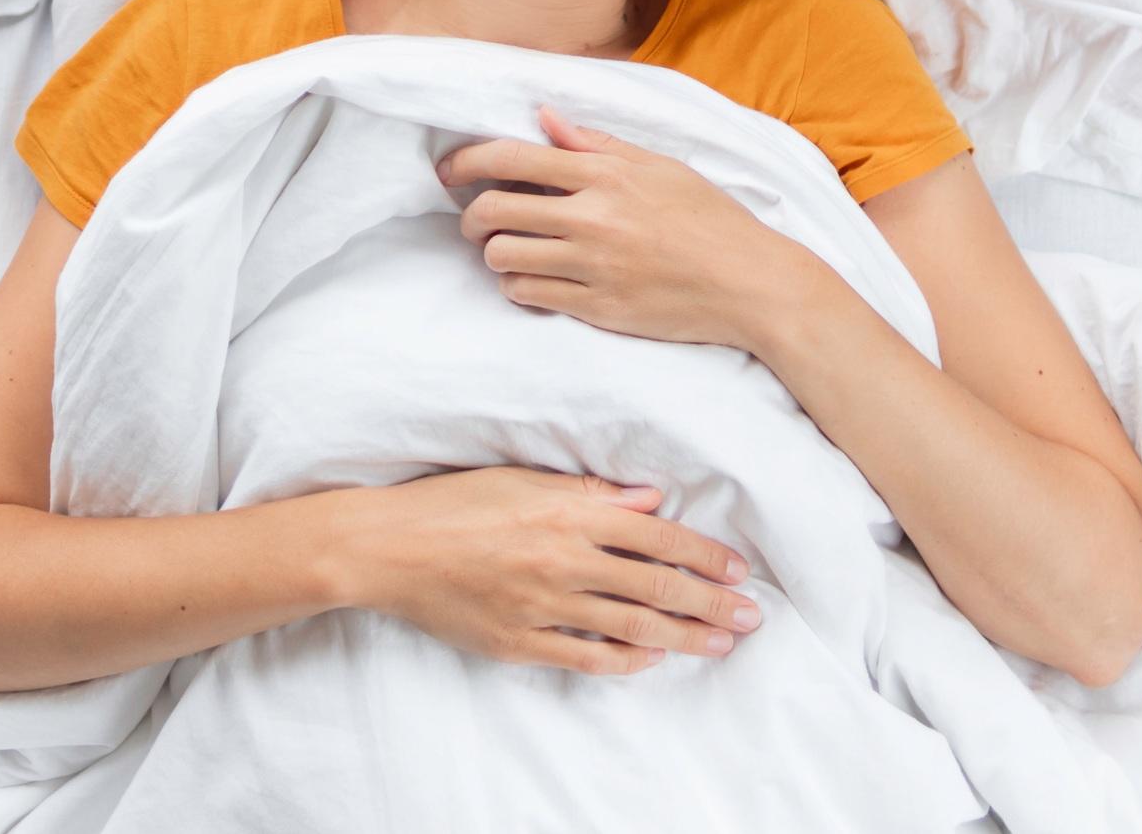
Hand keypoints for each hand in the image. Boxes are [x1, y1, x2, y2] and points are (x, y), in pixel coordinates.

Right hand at [352, 466, 762, 675]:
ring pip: (630, 626)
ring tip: (719, 644)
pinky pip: (585, 656)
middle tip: (751, 617)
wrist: (391, 547)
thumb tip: (648, 498)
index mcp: (568, 513)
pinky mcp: (520, 641)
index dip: (702, 555)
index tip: (737, 570)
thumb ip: (590, 492)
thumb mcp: (524, 481)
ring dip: (683, 637)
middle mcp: (563, 560)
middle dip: (710, 603)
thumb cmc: (455, 503)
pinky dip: (624, 660)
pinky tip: (652, 659)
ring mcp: (543, 605)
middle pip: (654, 587)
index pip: (654, 537)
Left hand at [435, 103, 775, 347]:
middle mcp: (594, 218)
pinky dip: (519, 286)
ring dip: (495, 253)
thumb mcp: (661, 167)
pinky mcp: (598, 309)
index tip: (449, 171)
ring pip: (503, 258)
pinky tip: (535, 279)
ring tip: (510, 250)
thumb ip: (597, 144)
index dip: (467, 162)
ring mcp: (594, 267)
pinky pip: (529, 295)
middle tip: (477, 220)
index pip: (513, 159)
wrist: (751, 284)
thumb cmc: (710, 220)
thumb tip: (545, 117)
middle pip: (495, 211)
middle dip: (472, 215)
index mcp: (607, 175)